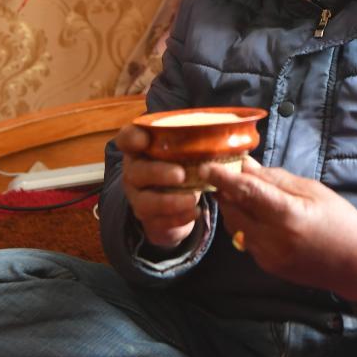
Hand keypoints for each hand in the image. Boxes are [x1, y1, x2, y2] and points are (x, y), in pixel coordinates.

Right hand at [115, 124, 201, 248]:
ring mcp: (137, 197)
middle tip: (181, 174)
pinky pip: (159, 221)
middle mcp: (133, 171)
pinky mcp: (148, 218)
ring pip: (144, 201)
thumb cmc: (181, 163)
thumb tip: (231, 135)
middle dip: (157, 173)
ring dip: (169, 201)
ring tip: (193, 198)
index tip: (145, 139)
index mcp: (140, 148)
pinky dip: (178, 217)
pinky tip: (195, 212)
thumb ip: (196, 141)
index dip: (132, 138)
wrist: (173, 199)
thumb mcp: (184, 150)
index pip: (126, 138)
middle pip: (135, 172)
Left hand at [201, 158, 356, 307]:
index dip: (223, 177)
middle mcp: (274, 239)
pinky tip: (255, 213)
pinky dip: (244, 223)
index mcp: (288, 215)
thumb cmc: (340, 220)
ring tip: (237, 190)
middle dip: (224, 191)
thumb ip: (276, 179)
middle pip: (234, 210)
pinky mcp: (268, 267)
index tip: (207, 165)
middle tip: (222, 173)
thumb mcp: (313, 190)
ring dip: (232, 207)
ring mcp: (268, 257)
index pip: (246, 192)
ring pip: (235, 226)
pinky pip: (245, 240)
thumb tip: (246, 166)